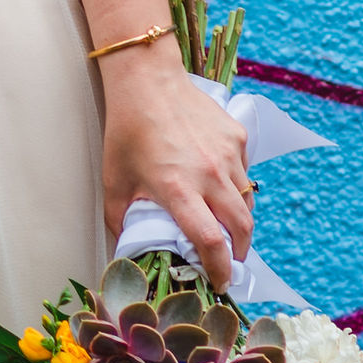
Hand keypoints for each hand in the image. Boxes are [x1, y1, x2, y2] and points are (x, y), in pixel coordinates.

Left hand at [97, 43, 249, 289]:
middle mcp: (210, 175)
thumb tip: (125, 247)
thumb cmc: (127, 130)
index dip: (219, 269)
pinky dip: (237, 187)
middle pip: (242, 229)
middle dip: (238, 252)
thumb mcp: (114, 179)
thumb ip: (120, 218)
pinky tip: (219, 186)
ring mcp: (229, 155)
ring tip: (225, 227)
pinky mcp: (238, 138)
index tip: (218, 282)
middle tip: (227, 261)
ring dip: (240, 221)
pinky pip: (245, 173)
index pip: (212, 242)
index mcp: (179, 189)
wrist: (147, 80)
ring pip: (248, 202)